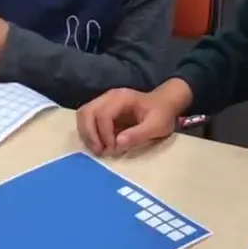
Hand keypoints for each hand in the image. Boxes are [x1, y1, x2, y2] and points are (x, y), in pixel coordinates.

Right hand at [76, 80, 190, 154]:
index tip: (113, 149)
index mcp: (122, 98)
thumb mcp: (156, 126)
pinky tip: (99, 144)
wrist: (164, 104)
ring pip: (83, 114)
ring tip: (98, 149)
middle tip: (99, 151)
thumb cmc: (161, 114)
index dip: (104, 134)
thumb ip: (138, 134)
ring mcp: (104, 102)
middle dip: (90, 134)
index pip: (103, 114)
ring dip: (86, 133)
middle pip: (87, 111)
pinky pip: (87, 119)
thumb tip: (117, 143)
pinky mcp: (102, 109)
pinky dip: (88, 132)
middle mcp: (109, 97)